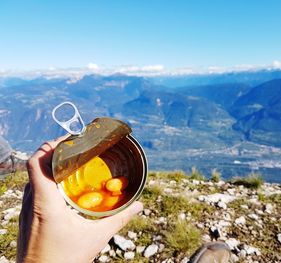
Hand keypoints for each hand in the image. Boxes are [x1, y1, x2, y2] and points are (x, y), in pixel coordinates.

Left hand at [17, 137, 142, 262]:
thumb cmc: (64, 260)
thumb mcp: (96, 237)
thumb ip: (120, 219)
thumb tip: (139, 205)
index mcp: (45, 201)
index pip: (37, 162)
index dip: (50, 146)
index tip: (70, 140)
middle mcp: (32, 201)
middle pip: (36, 164)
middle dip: (54, 151)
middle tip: (76, 148)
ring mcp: (27, 208)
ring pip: (34, 176)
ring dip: (50, 164)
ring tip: (71, 162)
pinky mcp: (29, 216)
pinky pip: (34, 188)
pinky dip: (47, 179)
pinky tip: (64, 185)